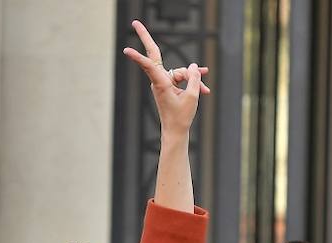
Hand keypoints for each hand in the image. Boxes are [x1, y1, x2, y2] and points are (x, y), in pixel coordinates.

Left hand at [121, 20, 208, 135]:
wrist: (176, 131)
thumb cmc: (181, 116)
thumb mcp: (192, 96)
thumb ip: (193, 78)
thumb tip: (193, 65)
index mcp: (161, 84)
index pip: (149, 65)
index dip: (139, 57)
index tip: (126, 50)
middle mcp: (159, 80)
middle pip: (154, 54)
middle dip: (146, 38)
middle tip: (135, 23)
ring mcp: (163, 82)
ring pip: (179, 72)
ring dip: (193, 79)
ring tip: (205, 91)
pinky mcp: (169, 85)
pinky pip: (181, 78)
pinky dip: (192, 83)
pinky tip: (204, 90)